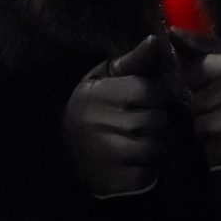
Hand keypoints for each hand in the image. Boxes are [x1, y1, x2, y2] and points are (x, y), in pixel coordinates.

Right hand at [61, 31, 176, 198]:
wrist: (62, 154)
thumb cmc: (93, 109)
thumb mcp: (106, 80)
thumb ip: (133, 62)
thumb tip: (154, 39)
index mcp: (100, 95)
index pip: (152, 91)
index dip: (153, 96)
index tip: (141, 101)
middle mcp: (100, 123)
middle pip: (158, 120)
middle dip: (155, 123)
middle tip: (137, 125)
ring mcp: (106, 154)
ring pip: (157, 147)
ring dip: (154, 147)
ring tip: (135, 144)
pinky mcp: (111, 181)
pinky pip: (148, 174)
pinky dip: (147, 172)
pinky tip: (131, 165)